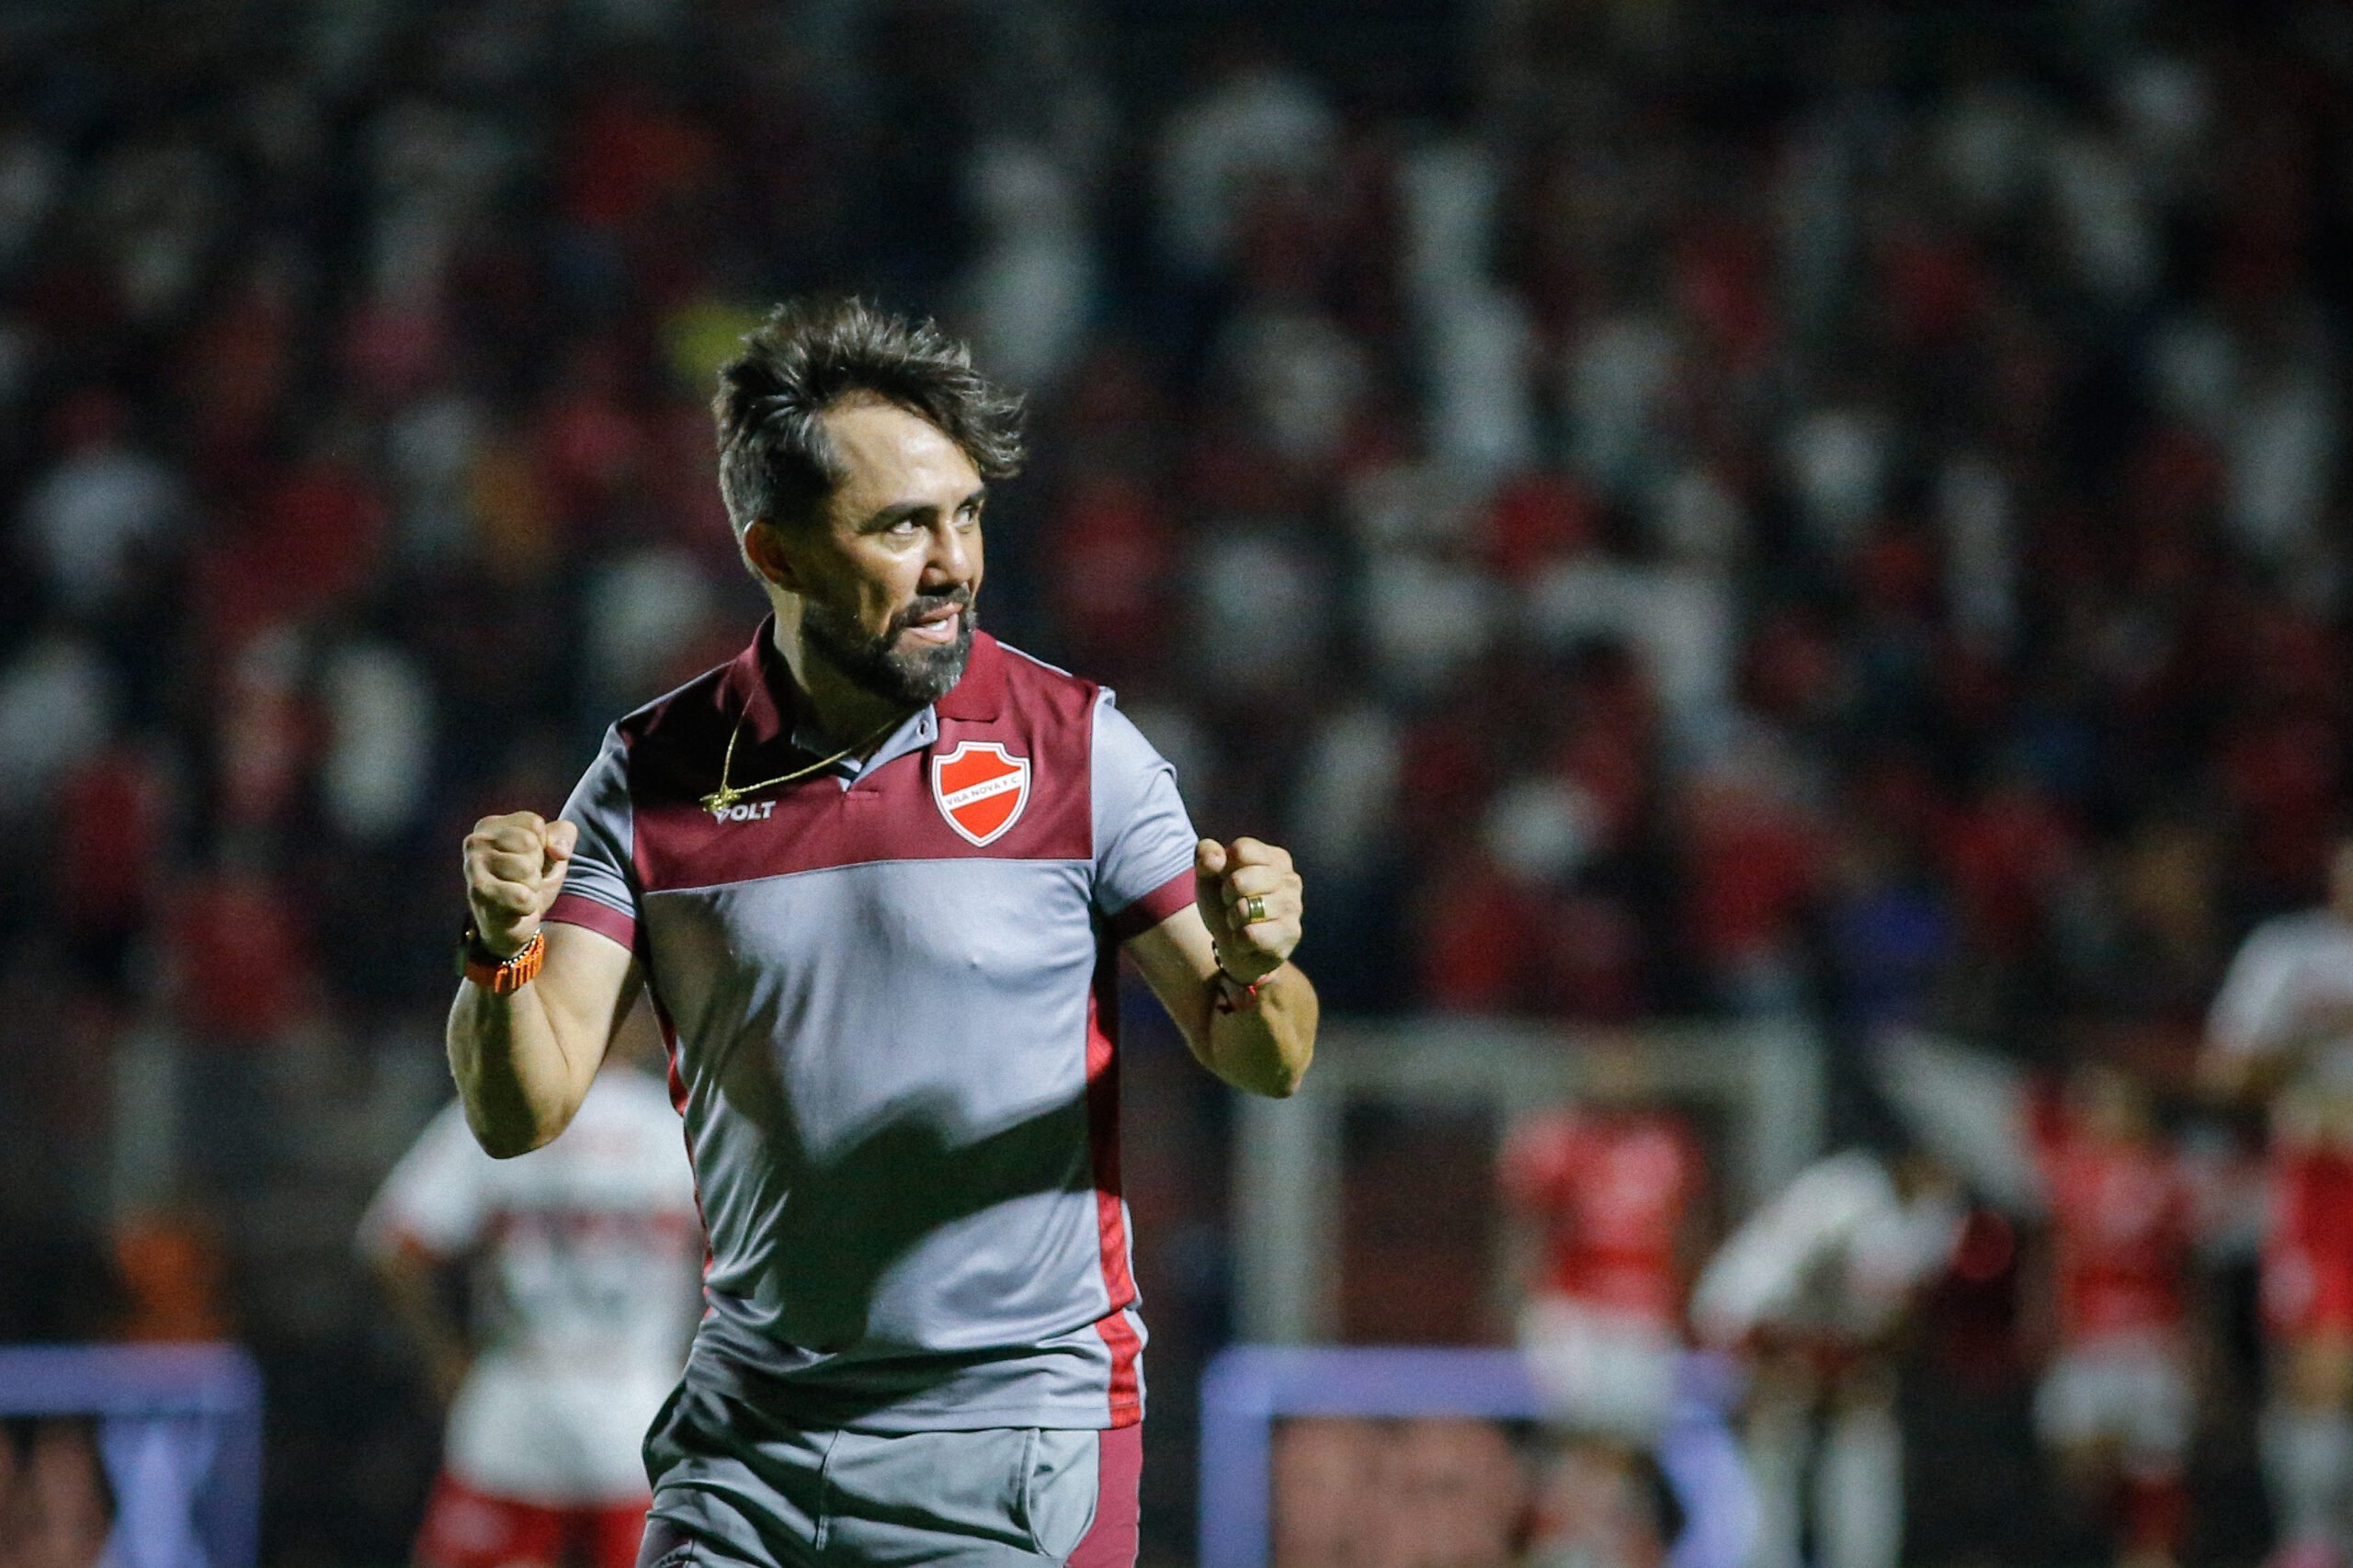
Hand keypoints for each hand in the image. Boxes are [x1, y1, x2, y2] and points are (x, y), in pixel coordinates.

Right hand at [463, 811, 577, 956]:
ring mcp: (473, 867)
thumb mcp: (555, 850)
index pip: (535, 824)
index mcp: (490, 826)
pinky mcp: (478, 894)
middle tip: (522, 880)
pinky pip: (522, 896)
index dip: (543, 845)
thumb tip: (559, 851)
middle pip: (530, 844)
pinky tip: (514, 908)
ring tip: (518, 892)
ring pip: (526, 869)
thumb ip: (564, 834)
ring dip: (531, 887)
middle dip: (536, 867)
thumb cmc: (532, 880)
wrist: (515, 923)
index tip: (528, 859)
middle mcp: (475, 841)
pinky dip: (528, 906)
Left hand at [1195, 837, 1302, 984]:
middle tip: (1234, 905)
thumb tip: (1215, 859)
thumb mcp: (1209, 874)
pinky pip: (1251, 935)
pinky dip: (1239, 941)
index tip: (1228, 880)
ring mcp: (1294, 907)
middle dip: (1226, 896)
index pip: (1242, 850)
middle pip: (1240, 880)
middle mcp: (1290, 879)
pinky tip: (1248, 941)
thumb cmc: (1226, 904)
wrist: (1236, 948)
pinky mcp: (1290, 934)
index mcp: (1275, 858)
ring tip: (1242, 923)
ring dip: (1233, 920)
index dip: (1223, 868)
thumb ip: (1206, 853)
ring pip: (1244, 909)